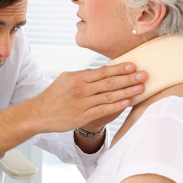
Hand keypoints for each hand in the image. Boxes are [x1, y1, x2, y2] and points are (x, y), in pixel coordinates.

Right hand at [30, 62, 145, 133]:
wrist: (39, 113)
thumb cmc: (54, 95)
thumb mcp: (65, 79)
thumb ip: (83, 74)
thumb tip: (100, 70)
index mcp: (78, 78)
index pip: (103, 71)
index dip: (119, 68)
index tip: (133, 65)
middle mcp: (81, 90)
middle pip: (109, 82)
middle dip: (128, 78)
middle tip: (144, 75)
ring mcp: (82, 103)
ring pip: (109, 96)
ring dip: (127, 91)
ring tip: (141, 88)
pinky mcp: (82, 116)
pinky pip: (103, 110)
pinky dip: (117, 105)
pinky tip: (128, 102)